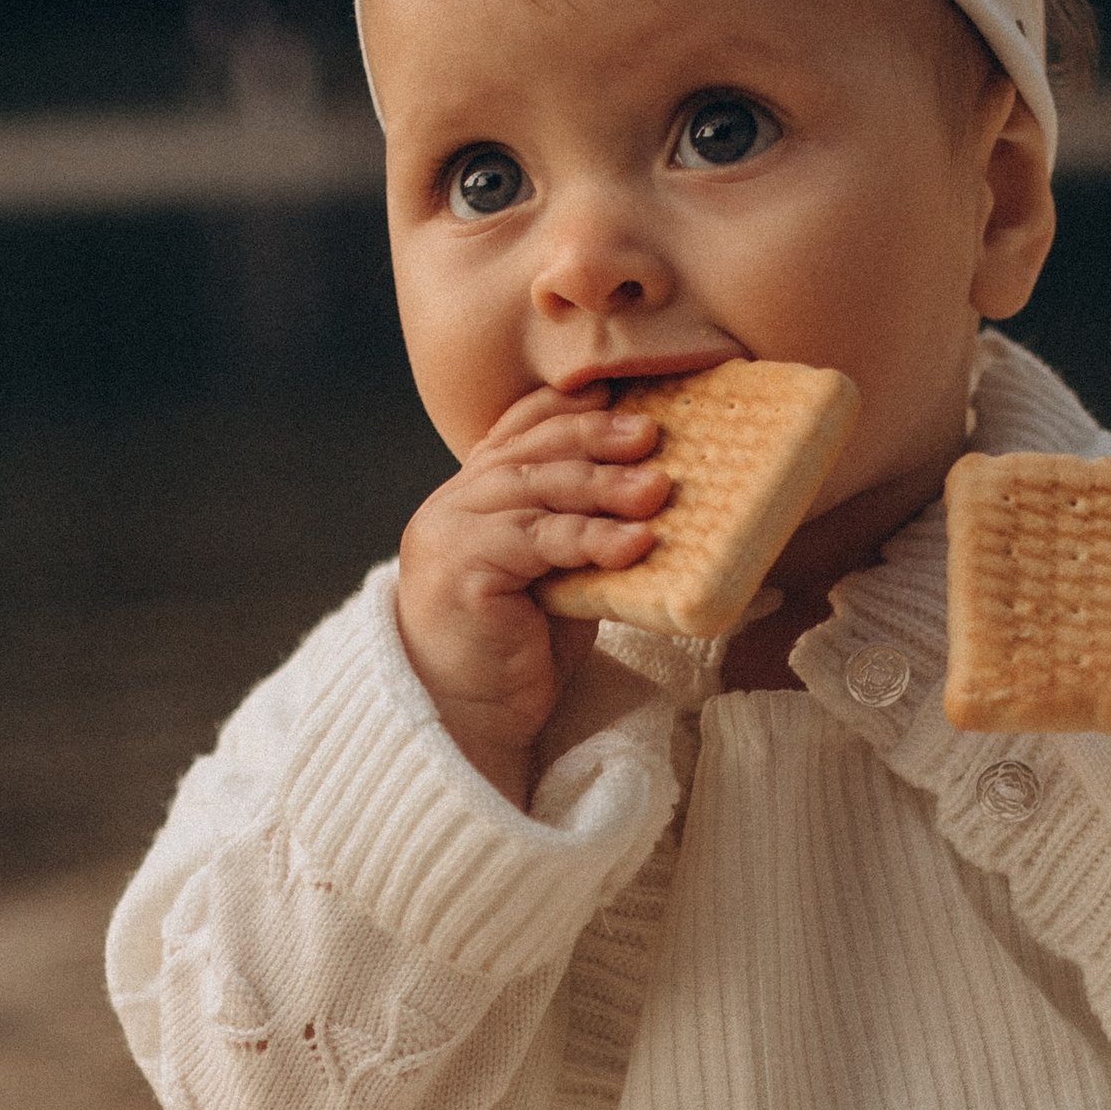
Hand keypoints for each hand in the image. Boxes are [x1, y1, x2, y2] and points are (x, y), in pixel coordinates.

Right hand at [394, 385, 669, 803]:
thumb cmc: (515, 651)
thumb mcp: (556, 576)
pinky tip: (634, 543)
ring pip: (537, 489)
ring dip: (604, 485)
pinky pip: (538, 540)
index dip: (569, 408)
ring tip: (658, 490)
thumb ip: (581, 531)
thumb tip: (656, 494)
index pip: (520, 429)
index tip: (622, 392)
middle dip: (595, 436)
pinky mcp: (463, 567)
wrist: (465, 717)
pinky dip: (591, 538)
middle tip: (653, 435)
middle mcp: (455, 502)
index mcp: (474, 495)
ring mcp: (452, 530)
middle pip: (533, 450)